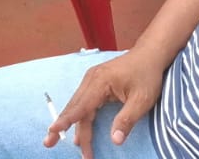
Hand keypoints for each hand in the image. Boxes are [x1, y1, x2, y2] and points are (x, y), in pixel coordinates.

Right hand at [45, 51, 165, 155]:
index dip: (66, 120)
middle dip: (62, 126)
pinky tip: (78, 130)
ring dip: (72, 125)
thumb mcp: (142, 100)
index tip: (53, 130)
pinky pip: (83, 102)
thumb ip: (127, 120)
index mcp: (100, 82)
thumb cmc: (147, 76)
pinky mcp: (95, 83)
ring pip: (77, 106)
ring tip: (67, 143)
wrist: (149, 55)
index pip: (81, 106)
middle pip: (74, 107)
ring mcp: (91, 80)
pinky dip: (79, 117)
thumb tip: (115, 141)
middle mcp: (91, 79)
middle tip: (49, 143)